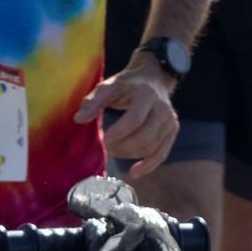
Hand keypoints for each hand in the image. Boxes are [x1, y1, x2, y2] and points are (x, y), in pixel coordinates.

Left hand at [74, 57, 177, 177]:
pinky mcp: (172, 130)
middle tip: (105, 148)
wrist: (153, 78)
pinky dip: (148, 165)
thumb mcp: (109, 86)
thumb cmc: (126, 84)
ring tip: (113, 150)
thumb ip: (94, 101)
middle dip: (121, 148)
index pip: (134, 119)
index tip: (102, 139)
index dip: (118, 133)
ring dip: (129, 155)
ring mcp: (170, 120)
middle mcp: (163, 107)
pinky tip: (134, 172)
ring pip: (151, 148)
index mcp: (146, 94)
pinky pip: (161, 154)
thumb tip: (78, 119)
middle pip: (144, 138)